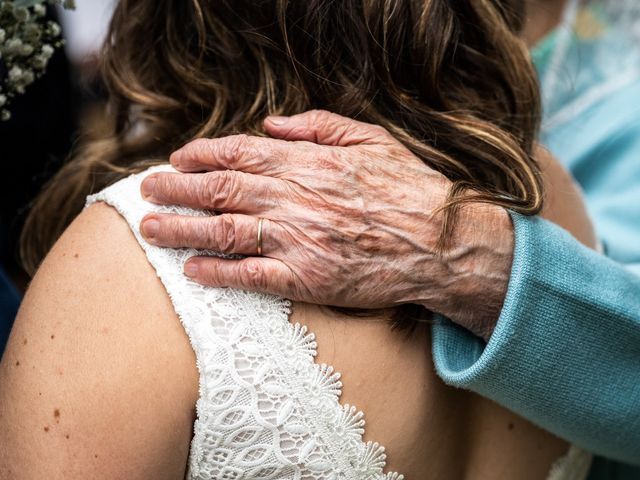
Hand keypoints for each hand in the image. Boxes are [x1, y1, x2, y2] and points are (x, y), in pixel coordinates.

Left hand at [139, 110, 513, 338]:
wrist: (441, 242)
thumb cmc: (408, 189)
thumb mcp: (372, 139)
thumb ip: (319, 126)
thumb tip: (274, 125)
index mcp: (309, 164)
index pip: (239, 154)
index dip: (202, 155)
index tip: (178, 158)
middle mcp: (295, 200)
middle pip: (220, 190)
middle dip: (177, 189)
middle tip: (148, 190)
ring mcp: (298, 241)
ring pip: (224, 231)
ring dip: (182, 229)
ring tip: (151, 229)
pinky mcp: (307, 279)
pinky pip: (251, 276)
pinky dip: (217, 273)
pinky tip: (192, 271)